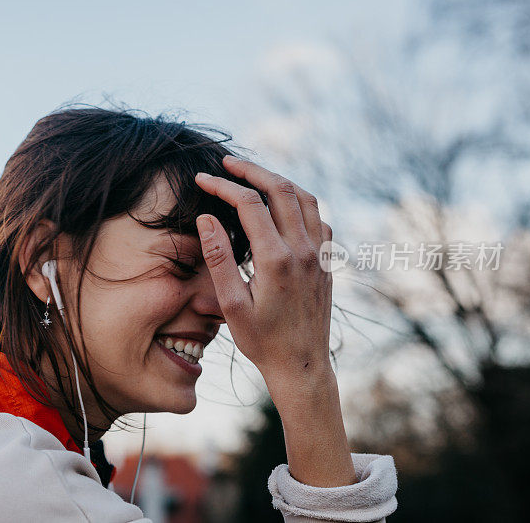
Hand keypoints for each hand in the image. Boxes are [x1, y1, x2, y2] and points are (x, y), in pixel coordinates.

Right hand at [194, 155, 333, 381]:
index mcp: (276, 260)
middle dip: (251, 170)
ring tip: (253, 176)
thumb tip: (207, 218)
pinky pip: (318, 218)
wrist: (302, 365)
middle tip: (226, 164)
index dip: (223, 186)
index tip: (201, 179)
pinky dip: (300, 201)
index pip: (249, 204)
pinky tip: (283, 206)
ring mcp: (320, 254)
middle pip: (280, 189)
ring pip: (304, 198)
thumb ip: (219, 258)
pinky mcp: (327, 261)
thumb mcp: (231, 304)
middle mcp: (303, 250)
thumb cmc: (262, 340)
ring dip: (278, 180)